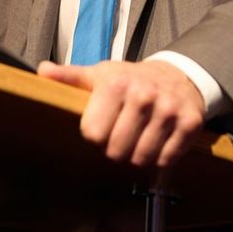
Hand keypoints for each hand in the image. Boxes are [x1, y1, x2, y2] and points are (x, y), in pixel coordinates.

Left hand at [37, 59, 204, 169]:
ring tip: (138, 139)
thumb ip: (70, 76)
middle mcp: (143, 96)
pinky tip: (157, 142)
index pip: (93, 134)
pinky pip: (166, 160)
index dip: (95, 135)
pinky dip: (159, 158)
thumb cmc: (131, 79)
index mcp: (116, 84)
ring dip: (137, 155)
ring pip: (141, 159)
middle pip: (116, 151)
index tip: (102, 126)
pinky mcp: (189, 124)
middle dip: (115, 149)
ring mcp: (168, 111)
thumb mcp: (100, 74)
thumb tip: (43, 71)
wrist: (177, 75)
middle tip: (120, 135)